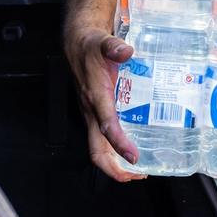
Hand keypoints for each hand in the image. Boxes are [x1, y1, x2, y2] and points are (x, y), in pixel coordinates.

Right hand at [65, 24, 144, 181]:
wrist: (77, 44)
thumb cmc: (91, 47)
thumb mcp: (104, 42)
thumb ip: (114, 47)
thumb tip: (125, 52)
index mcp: (95, 96)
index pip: (106, 125)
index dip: (119, 143)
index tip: (134, 156)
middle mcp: (92, 111)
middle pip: (97, 150)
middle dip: (114, 169)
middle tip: (137, 174)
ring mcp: (93, 114)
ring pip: (99, 148)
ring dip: (116, 163)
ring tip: (139, 169)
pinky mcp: (97, 113)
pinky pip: (104, 138)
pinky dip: (116, 148)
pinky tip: (134, 147)